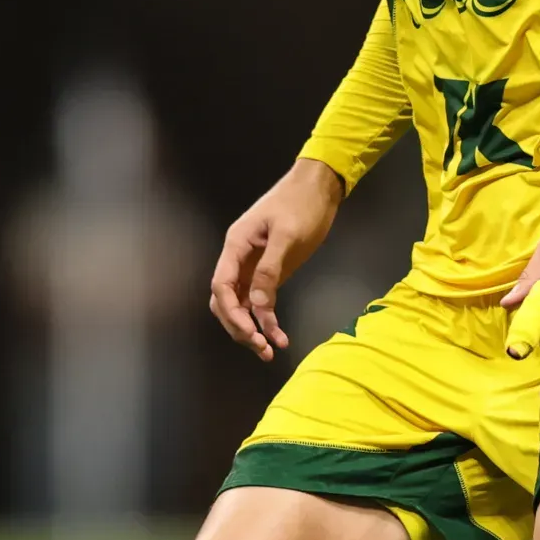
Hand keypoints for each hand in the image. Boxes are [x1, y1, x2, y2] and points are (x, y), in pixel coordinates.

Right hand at [207, 158, 345, 361]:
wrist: (319, 188)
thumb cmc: (301, 205)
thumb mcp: (287, 235)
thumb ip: (270, 269)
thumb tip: (258, 305)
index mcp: (236, 246)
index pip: (221, 285)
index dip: (231, 312)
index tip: (250, 331)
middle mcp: (239, 259)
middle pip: (226, 302)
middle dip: (239, 327)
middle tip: (261, 347)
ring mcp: (253, 268)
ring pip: (241, 306)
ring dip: (252, 329)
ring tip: (270, 351)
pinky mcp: (270, 273)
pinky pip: (261, 303)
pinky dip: (268, 321)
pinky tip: (280, 337)